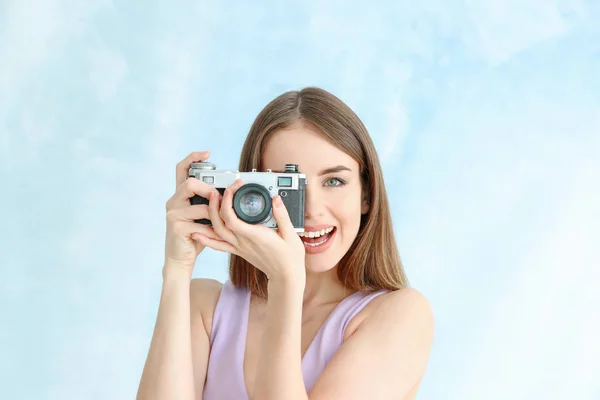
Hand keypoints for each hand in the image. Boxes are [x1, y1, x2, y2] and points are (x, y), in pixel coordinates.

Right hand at [163, 151, 236, 274]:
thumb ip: (210, 201)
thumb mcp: (203, 214)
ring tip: (221, 221)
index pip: (182, 169)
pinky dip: (211, 230)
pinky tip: (215, 235)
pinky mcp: (176, 228)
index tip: (207, 153)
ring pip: (198, 206)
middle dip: (208, 189)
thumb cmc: (196, 234)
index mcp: (180, 195)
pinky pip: (200, 224)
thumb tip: (230, 188)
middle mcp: (173, 201)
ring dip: (214, 214)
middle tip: (219, 197)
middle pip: (189, 183)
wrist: (181, 257)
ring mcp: (173, 214)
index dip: (193, 158)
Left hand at [196, 178, 306, 283]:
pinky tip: (197, 233)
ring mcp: (239, 247)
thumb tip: (276, 199)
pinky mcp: (239, 251)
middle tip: (216, 190)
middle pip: (220, 223)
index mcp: (255, 235)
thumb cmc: (289, 257)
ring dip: (210, 216)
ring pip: (217, 232)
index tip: (234, 187)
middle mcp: (243, 242)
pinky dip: (206, 239)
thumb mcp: (291, 235)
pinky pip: (219, 245)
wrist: (285, 276)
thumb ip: (282, 216)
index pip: (232, 218)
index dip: (228, 201)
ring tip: (209, 201)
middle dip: (214, 205)